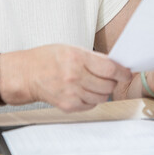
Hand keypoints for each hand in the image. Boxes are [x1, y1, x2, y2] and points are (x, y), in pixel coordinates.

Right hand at [3, 45, 131, 112]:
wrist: (26, 75)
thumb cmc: (47, 59)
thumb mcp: (70, 48)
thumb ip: (93, 57)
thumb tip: (115, 65)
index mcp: (76, 58)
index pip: (109, 69)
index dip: (122, 72)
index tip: (126, 73)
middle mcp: (74, 76)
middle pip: (108, 84)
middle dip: (113, 82)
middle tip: (109, 78)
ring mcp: (71, 93)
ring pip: (101, 97)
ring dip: (103, 91)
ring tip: (94, 84)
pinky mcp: (68, 106)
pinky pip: (91, 105)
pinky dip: (92, 99)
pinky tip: (85, 91)